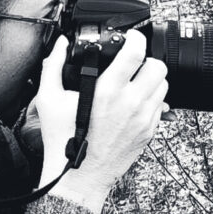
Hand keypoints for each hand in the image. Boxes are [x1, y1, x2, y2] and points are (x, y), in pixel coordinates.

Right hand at [32, 31, 168, 212]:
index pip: (136, 52)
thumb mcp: (49, 99)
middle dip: (146, 60)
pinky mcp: (149, 131)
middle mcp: (131, 103)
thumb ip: (54, 65)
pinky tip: (133, 102)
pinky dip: (151, 99)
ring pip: (163, 85)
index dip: (136, 38)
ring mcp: (143, 118)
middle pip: (157, 66)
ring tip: (133, 82)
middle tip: (133, 63)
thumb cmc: (63, 140)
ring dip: (150, 79)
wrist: (78, 176)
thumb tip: (61, 44)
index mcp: (107, 91)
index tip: (130, 37)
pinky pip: (161, 106)